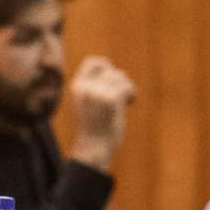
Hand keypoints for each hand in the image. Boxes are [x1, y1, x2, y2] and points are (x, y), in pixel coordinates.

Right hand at [64, 56, 136, 171]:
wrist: (95, 148)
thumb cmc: (94, 129)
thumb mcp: (88, 104)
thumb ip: (94, 87)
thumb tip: (112, 69)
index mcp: (76, 87)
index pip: (92, 62)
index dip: (105, 65)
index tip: (113, 74)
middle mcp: (85, 88)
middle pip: (111, 70)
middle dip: (119, 81)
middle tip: (122, 96)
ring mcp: (97, 93)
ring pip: (120, 77)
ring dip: (126, 88)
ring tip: (125, 101)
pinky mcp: (111, 99)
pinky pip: (127, 87)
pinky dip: (132, 93)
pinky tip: (131, 102)